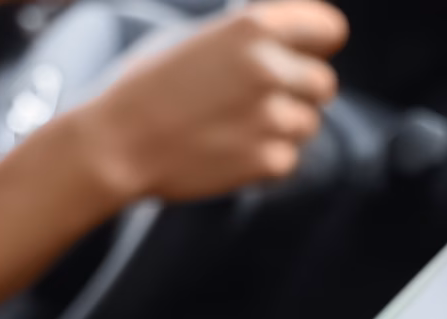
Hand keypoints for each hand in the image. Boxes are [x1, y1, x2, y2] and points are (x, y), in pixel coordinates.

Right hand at [76, 1, 349, 202]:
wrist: (116, 145)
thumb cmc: (148, 88)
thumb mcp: (200, 39)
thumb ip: (250, 37)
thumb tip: (292, 42)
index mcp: (253, 28)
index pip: (330, 29)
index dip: (318, 44)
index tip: (306, 54)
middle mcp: (269, 69)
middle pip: (323, 83)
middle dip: (298, 92)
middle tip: (257, 101)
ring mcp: (272, 118)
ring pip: (307, 125)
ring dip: (281, 128)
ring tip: (233, 128)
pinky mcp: (267, 162)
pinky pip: (288, 160)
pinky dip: (265, 161)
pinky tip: (228, 152)